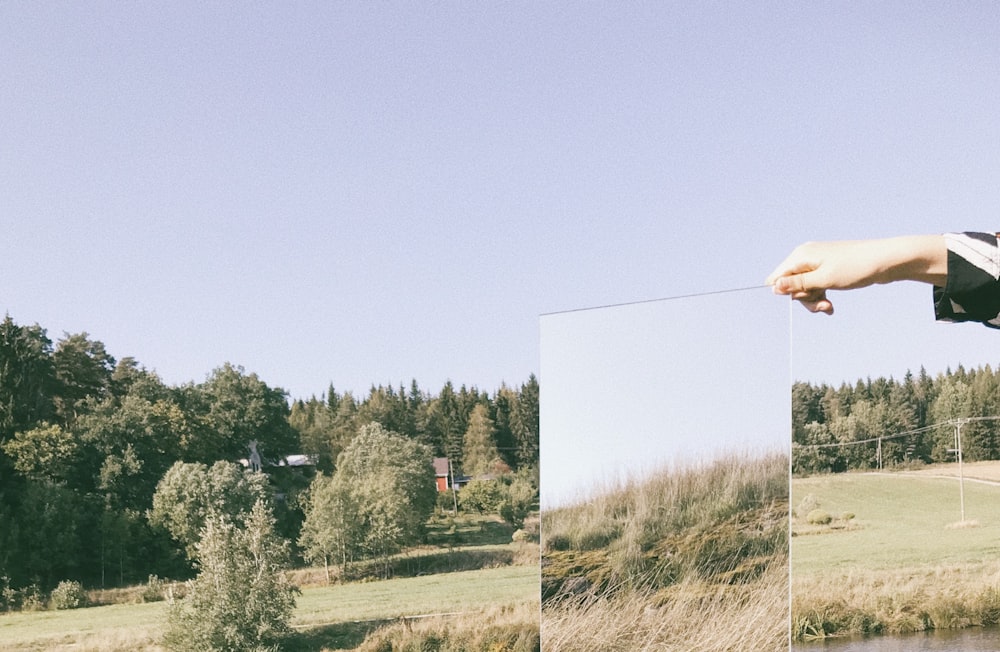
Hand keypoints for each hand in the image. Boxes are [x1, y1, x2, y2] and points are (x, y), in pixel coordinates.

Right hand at [766, 236, 946, 314]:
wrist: (886, 260)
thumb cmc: (856, 267)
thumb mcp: (824, 279)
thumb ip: (797, 284)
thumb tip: (774, 287)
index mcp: (801, 256)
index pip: (777, 278)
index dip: (785, 292)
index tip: (803, 298)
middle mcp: (806, 257)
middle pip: (791, 285)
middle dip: (804, 299)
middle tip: (822, 305)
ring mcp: (817, 262)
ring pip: (805, 288)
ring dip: (814, 300)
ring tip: (829, 307)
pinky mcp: (828, 268)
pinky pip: (816, 285)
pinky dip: (822, 296)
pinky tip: (831, 306)